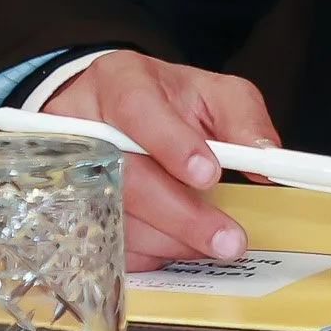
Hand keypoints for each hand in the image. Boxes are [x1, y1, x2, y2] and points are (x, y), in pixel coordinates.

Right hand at [44, 52, 277, 271]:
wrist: (117, 112)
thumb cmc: (168, 103)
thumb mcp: (212, 93)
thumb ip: (242, 117)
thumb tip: (264, 157)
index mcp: (119, 79)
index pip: (136, 107)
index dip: (171, 143)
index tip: (210, 174)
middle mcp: (81, 121)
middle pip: (125, 174)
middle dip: (181, 213)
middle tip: (226, 238)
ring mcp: (66, 169)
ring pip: (115, 217)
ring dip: (170, 239)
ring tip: (211, 242)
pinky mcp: (66, 209)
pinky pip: (105, 243)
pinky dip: (149, 252)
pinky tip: (177, 245)